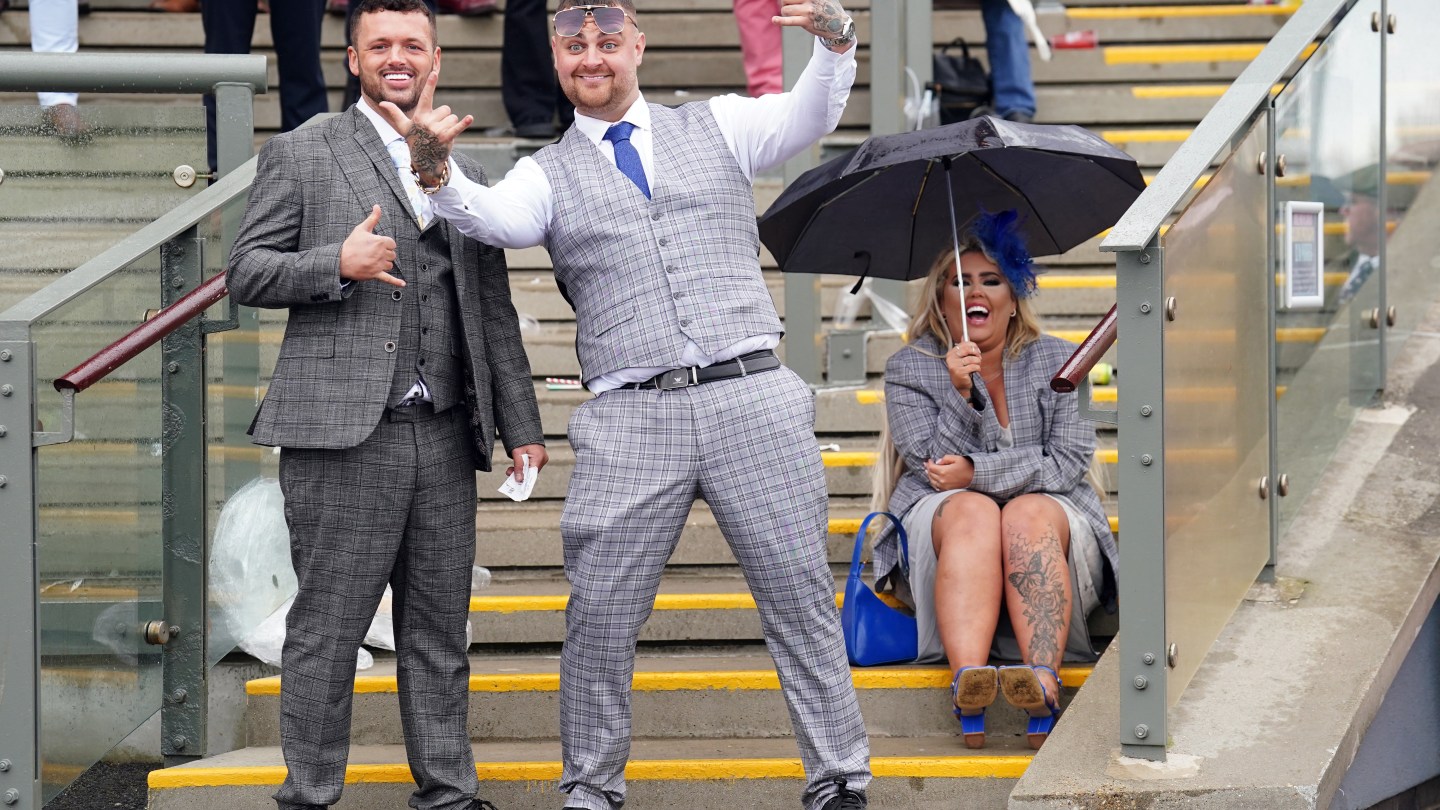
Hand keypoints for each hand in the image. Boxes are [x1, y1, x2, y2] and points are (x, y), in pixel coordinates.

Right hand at [338, 205, 402, 286]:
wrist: (340, 259)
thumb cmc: (352, 244)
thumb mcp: (362, 228)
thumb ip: (373, 218)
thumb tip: (377, 206)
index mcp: (381, 241)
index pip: (392, 244)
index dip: (385, 244)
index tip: (376, 245)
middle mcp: (382, 253)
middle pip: (392, 255)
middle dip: (385, 254)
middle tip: (372, 253)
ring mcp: (379, 264)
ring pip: (390, 265)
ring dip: (384, 264)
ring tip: (372, 261)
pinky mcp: (375, 274)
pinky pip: (388, 279)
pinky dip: (396, 282)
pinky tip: (403, 284)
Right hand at [376, 70, 472, 184]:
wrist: (425, 161)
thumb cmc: (415, 141)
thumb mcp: (404, 127)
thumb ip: (394, 114)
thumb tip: (381, 104)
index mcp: (419, 116)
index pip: (425, 96)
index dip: (430, 84)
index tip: (434, 72)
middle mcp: (427, 122)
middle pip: (446, 109)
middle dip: (444, 118)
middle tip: (437, 130)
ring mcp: (437, 130)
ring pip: (453, 117)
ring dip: (451, 125)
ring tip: (442, 135)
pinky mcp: (446, 138)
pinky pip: (457, 127)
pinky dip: (464, 123)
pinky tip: (470, 118)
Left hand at [507, 444, 548, 482]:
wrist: (526, 431)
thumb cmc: (522, 440)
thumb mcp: (517, 453)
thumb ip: (518, 467)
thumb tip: (519, 480)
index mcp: (538, 457)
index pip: (533, 473)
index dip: (525, 480)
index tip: (518, 485)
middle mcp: (542, 459)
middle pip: (531, 472)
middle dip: (520, 474)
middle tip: (509, 473)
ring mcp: (542, 458)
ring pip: (530, 469)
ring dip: (520, 470)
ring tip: (510, 470)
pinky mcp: (539, 458)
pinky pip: (531, 466)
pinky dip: (523, 467)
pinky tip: (515, 467)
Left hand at [773, 0, 852, 49]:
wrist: (839, 24)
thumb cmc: (829, 8)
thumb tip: (793, 0)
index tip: (787, 1)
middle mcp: (809, 0)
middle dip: (784, 2)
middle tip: (788, 6)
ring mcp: (807, 11)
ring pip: (786, 9)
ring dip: (785, 12)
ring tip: (791, 14)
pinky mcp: (806, 22)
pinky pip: (790, 21)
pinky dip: (780, 21)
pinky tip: (774, 20)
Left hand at [925, 454, 973, 490]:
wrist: (976, 478)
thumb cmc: (967, 467)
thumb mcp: (957, 458)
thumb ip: (945, 458)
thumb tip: (938, 462)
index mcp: (943, 471)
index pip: (931, 467)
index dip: (929, 463)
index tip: (929, 460)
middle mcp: (942, 480)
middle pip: (930, 474)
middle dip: (928, 468)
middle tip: (926, 464)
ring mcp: (944, 486)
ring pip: (932, 481)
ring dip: (929, 476)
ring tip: (927, 471)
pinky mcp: (947, 490)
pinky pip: (937, 487)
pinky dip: (933, 482)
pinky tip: (933, 479)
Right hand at [945, 341, 980, 395]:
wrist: (960, 385)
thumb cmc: (962, 370)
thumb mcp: (962, 358)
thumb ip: (963, 347)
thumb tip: (964, 335)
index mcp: (951, 353)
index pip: (964, 344)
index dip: (974, 346)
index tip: (977, 350)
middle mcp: (950, 358)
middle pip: (968, 349)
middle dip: (977, 353)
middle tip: (979, 358)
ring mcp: (954, 365)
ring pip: (972, 359)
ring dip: (978, 362)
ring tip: (976, 366)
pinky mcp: (959, 372)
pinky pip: (974, 366)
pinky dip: (977, 368)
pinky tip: (975, 371)